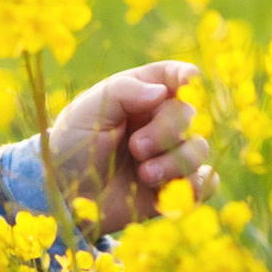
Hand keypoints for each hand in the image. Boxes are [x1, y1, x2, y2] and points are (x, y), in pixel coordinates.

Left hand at [45, 61, 212, 232]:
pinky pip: (207, 182)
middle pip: (189, 114)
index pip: (174, 76)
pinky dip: (194, 186)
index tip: (189, 83)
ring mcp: (169, 155)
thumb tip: (163, 92)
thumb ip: (125, 91)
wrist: (64, 194)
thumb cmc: (72, 145)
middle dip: (167, 131)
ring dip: (174, 162)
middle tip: (136, 147)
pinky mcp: (175, 188)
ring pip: (200, 149)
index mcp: (139, 96)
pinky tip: (165, 190)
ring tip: (144, 174)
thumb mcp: (88, 110)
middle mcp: (159, 122)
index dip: (187, 77)